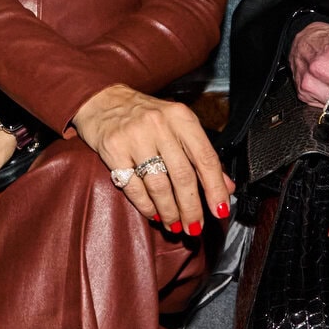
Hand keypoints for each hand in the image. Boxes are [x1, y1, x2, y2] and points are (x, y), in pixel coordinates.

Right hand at [71, 85, 230, 233]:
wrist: (103, 101)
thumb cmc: (145, 116)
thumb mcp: (178, 126)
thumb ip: (201, 155)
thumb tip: (226, 186)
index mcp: (181, 118)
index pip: (205, 158)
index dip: (215, 188)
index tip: (220, 210)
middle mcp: (159, 125)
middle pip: (183, 176)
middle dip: (191, 208)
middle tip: (195, 227)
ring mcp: (135, 137)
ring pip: (159, 186)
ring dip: (170, 212)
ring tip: (175, 225)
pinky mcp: (114, 150)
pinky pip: (135, 187)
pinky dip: (147, 206)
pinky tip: (154, 213)